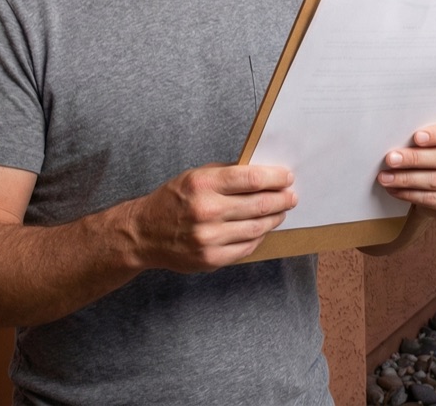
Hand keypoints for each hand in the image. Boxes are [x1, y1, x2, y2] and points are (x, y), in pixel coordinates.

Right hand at [120, 164, 295, 273]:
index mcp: (203, 184)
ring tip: (280, 212)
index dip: (275, 178)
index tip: (287, 177)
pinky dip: (258, 237)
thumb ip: (227, 174)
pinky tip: (262, 229)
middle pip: (259, 205)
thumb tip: (262, 175)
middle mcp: (206, 211)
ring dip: (274, 219)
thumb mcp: (195, 176)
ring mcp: (208, 238)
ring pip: (257, 228)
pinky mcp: (210, 259)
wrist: (144, 233)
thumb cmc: (173, 200)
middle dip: (281, 200)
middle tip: (292, 197)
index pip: (251, 179)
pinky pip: (246, 248)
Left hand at [376, 121, 435, 213]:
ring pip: (435, 180)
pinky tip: (394, 190)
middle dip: (414, 158)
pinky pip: (432, 199)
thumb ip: (423, 138)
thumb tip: (397, 137)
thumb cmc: (434, 153)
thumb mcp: (434, 142)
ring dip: (407, 179)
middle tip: (390, 159)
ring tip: (385, 177)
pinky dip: (410, 194)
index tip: (416, 137)